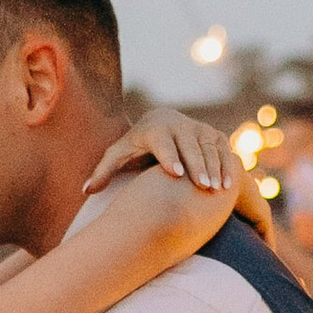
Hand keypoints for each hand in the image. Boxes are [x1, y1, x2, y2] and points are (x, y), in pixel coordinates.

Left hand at [83, 112, 236, 196]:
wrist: (160, 122)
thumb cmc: (135, 146)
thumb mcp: (118, 155)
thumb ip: (103, 171)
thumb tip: (85, 191)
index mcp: (154, 129)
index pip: (163, 142)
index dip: (169, 156)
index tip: (175, 174)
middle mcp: (179, 125)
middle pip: (190, 144)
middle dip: (197, 165)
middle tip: (202, 187)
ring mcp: (198, 127)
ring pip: (209, 147)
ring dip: (215, 167)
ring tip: (217, 190)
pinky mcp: (213, 133)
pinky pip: (223, 148)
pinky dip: (227, 165)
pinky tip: (227, 185)